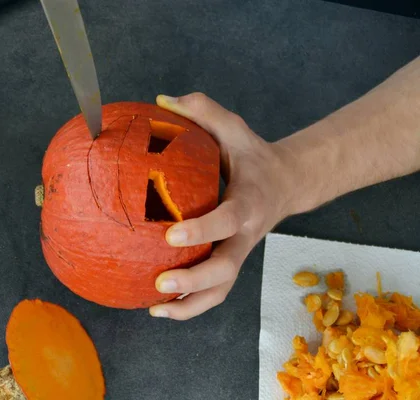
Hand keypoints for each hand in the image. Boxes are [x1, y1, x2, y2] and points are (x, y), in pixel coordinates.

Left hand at [149, 93, 293, 319]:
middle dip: (194, 279)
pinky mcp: (231, 262)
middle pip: (227, 269)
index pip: (226, 220)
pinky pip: (215, 291)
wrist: (288, 184)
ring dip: (190, 305)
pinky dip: (191, 304)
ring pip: (222, 290)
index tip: (171, 233)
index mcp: (247, 202)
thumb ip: (204, 111)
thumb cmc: (254, 156)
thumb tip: (163, 99)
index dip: (202, 230)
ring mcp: (239, 252)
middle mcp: (245, 234)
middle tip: (160, 282)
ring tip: (155, 307)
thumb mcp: (235, 128)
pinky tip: (159, 306)